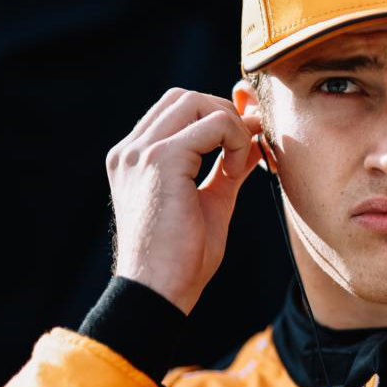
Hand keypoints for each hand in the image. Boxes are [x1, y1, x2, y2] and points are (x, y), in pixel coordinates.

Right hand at [105, 88, 264, 313]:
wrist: (160, 290)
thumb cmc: (182, 257)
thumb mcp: (212, 201)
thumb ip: (228, 168)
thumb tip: (255, 140)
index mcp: (135, 158)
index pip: (176, 109)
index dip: (216, 118)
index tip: (243, 146)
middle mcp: (131, 150)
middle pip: (185, 97)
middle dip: (225, 115)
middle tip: (246, 151)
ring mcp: (141, 152)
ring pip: (196, 102)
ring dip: (231, 127)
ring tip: (238, 167)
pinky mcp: (160, 159)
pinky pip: (212, 124)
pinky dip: (234, 141)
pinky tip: (236, 172)